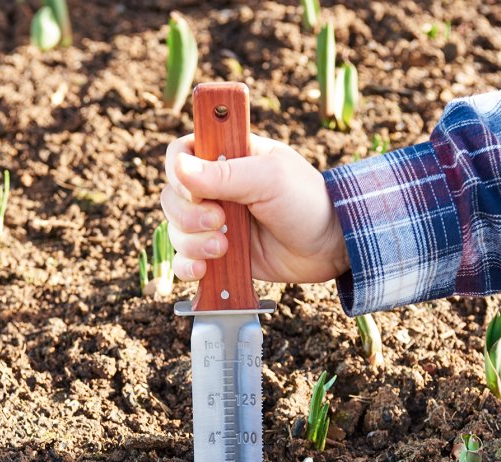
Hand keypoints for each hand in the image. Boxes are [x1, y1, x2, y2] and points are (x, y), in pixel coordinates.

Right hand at [161, 133, 348, 283]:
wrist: (329, 247)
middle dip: (188, 214)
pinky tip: (204, 270)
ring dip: (192, 242)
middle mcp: (216, 189)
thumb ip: (224, 174)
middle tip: (221, 222)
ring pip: (176, 230)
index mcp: (228, 157)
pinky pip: (185, 260)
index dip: (178, 172)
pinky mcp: (219, 254)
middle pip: (171, 196)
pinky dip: (187, 266)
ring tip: (225, 248)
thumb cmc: (306, 202)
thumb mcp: (270, 179)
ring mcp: (216, 223)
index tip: (195, 190)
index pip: (181, 153)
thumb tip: (179, 167)